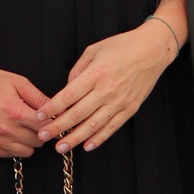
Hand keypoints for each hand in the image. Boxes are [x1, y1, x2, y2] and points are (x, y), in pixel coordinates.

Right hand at [0, 38, 45, 157]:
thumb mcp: (20, 83)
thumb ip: (39, 98)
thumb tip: (56, 109)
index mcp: (15, 113)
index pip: (45, 127)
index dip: (52, 122)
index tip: (52, 119)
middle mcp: (5, 130)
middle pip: (38, 142)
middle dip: (41, 132)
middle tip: (36, 122)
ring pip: (26, 152)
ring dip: (29, 142)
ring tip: (24, 128)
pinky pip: (10, 154)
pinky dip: (15, 147)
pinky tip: (12, 133)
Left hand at [36, 21, 177, 154]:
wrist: (153, 50)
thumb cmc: (122, 46)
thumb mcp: (94, 50)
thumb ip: (77, 70)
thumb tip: (66, 89)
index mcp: (96, 73)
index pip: (68, 95)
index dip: (52, 108)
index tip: (40, 115)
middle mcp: (107, 90)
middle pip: (77, 114)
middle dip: (58, 127)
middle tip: (43, 135)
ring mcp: (120, 101)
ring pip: (93, 125)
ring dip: (75, 138)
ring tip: (60, 147)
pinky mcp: (130, 109)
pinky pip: (112, 127)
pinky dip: (99, 138)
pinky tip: (86, 146)